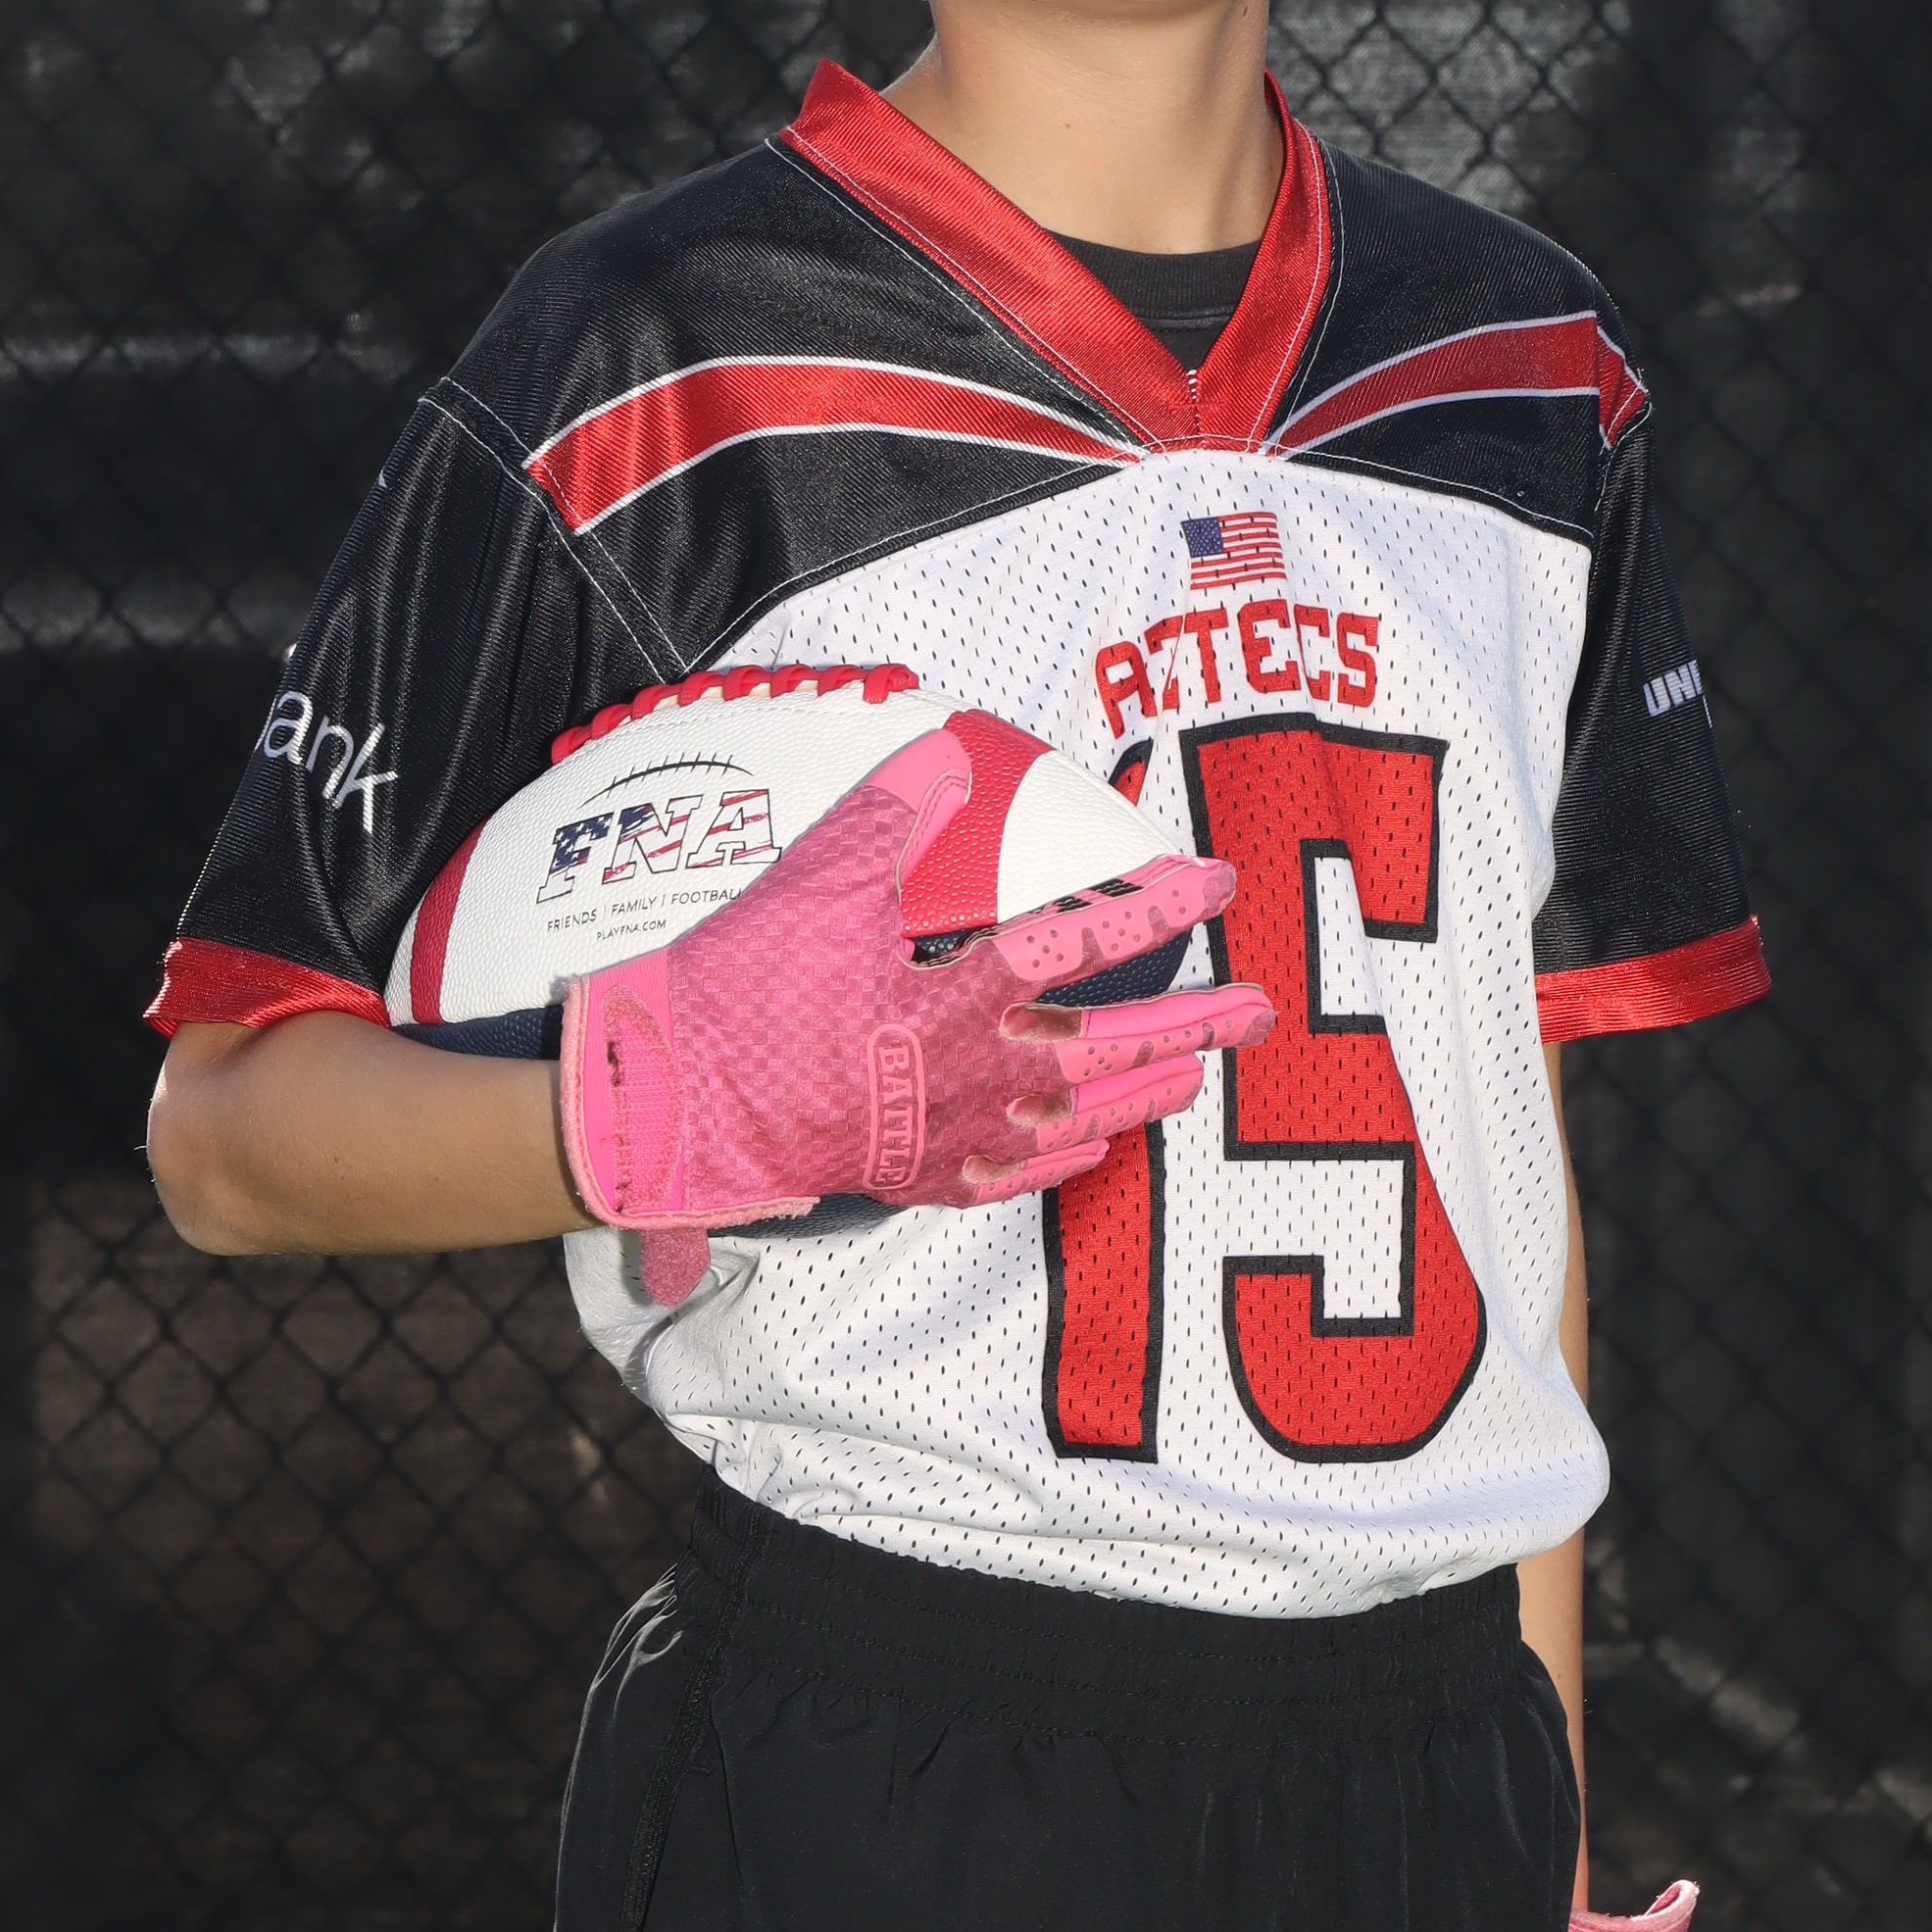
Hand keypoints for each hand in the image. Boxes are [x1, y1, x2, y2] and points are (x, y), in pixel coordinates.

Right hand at [559, 718, 1270, 1301]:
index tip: (1212, 884)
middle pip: (1112, 1049)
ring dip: (1147, 1092)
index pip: (1081, 942)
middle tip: (1259, 1009)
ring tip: (1200, 1073)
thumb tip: (946, 751)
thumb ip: (890, 811)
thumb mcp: (813, 881)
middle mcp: (971, 1076)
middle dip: (1195, 1025)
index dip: (1155, 908)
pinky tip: (1095, 1143)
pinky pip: (1019, 1177)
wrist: (671, 1109)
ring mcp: (951, 1139)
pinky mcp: (920, 1181)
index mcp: (954, 998)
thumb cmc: (737, 993)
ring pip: (1081, 1121)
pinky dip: (1067, 1157)